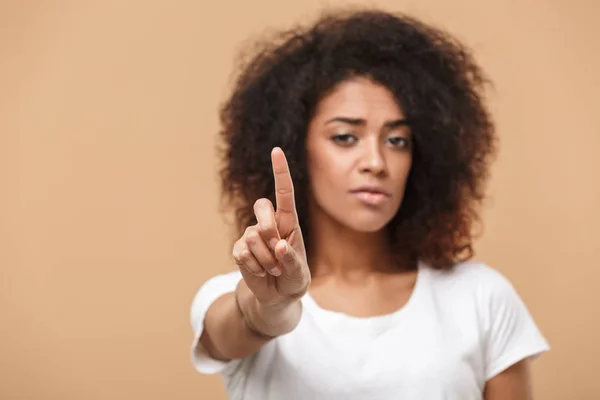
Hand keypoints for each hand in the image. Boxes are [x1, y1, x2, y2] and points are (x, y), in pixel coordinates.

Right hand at [232, 147, 310, 307]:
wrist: (277, 296)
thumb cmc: (293, 279)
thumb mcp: (299, 274)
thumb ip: (291, 260)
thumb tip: (278, 246)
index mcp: (289, 222)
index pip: (284, 192)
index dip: (280, 171)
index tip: (276, 150)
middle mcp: (269, 223)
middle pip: (262, 206)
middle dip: (269, 228)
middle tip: (278, 251)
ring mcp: (252, 235)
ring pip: (252, 237)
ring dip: (265, 259)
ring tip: (273, 269)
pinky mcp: (239, 249)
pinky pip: (242, 253)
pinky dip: (254, 268)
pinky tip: (261, 272)